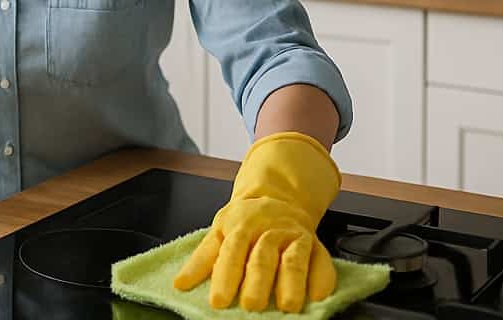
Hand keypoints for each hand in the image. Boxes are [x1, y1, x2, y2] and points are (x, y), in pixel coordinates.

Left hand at [172, 131, 339, 311]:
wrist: (279, 197)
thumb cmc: (246, 221)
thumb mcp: (220, 232)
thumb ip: (203, 259)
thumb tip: (180, 284)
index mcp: (242, 226)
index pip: (232, 251)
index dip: (225, 276)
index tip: (218, 301)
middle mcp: (269, 231)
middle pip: (263, 257)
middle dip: (258, 282)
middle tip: (251, 305)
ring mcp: (293, 237)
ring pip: (294, 259)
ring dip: (292, 282)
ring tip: (287, 306)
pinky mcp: (316, 246)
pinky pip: (322, 261)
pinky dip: (322, 278)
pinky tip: (319, 295)